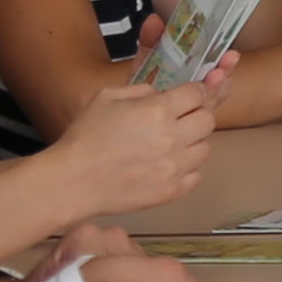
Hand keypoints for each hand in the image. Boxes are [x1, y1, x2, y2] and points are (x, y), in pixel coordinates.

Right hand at [45, 77, 220, 218]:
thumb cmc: (85, 136)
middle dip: (196, 115)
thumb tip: (161, 94)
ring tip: (170, 145)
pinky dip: (186, 169)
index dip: (195, 92)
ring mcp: (175, 167)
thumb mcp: (107, 97)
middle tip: (179, 120)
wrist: (73, 181)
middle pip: (208, 120)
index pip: (198, 93)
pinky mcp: (172, 190)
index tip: (188, 96)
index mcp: (158, 110)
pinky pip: (196, 175)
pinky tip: (167, 166)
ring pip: (205, 148)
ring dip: (192, 143)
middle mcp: (173, 137)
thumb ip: (141, 90)